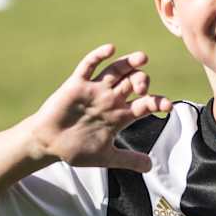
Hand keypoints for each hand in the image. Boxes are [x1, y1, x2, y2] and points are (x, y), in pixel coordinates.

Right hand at [24, 43, 170, 171]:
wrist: (48, 144)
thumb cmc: (75, 149)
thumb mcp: (106, 157)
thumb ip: (128, 160)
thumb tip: (150, 167)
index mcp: (120, 115)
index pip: (145, 104)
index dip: (158, 102)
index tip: (167, 107)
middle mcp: (110, 99)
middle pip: (133, 82)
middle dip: (143, 82)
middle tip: (144, 89)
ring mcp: (95, 90)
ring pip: (116, 70)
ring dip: (129, 63)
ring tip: (142, 58)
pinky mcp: (77, 84)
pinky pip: (89, 65)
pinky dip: (99, 56)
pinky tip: (111, 49)